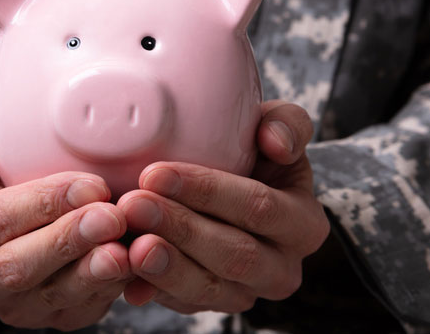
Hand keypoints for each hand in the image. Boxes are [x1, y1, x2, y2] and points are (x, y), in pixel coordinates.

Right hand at [0, 120, 131, 329]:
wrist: (14, 200)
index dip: (41, 204)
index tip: (87, 184)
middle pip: (19, 266)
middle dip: (69, 240)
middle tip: (111, 215)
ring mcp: (11, 308)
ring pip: (52, 295)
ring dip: (91, 271)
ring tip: (123, 247)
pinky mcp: (51, 319)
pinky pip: (79, 310)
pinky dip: (108, 288)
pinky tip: (130, 263)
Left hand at [117, 101, 329, 312]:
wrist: (230, 198)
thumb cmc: (254, 156)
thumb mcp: (276, 131)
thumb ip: (287, 123)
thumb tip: (276, 142)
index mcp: (303, 224)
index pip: (258, 207)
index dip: (207, 191)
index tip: (156, 173)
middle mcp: (281, 268)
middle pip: (233, 253)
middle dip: (180, 228)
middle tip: (133, 204)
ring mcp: (246, 293)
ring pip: (208, 287)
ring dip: (166, 266)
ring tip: (131, 245)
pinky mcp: (211, 306)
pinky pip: (182, 303)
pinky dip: (151, 289)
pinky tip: (126, 273)